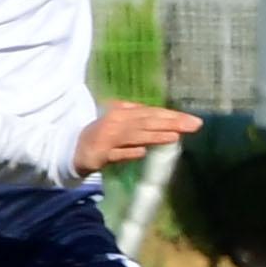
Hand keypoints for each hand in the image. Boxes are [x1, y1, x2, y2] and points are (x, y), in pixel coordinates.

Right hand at [73, 102, 200, 176]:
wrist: (71, 147)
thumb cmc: (101, 134)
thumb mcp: (120, 121)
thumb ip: (139, 118)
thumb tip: (165, 119)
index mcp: (123, 112)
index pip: (152, 113)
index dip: (173, 116)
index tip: (193, 120)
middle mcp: (117, 122)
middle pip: (148, 122)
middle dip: (172, 123)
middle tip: (194, 125)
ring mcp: (108, 138)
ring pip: (135, 136)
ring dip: (154, 136)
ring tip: (174, 136)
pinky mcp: (99, 155)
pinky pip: (116, 154)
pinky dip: (128, 152)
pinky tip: (142, 152)